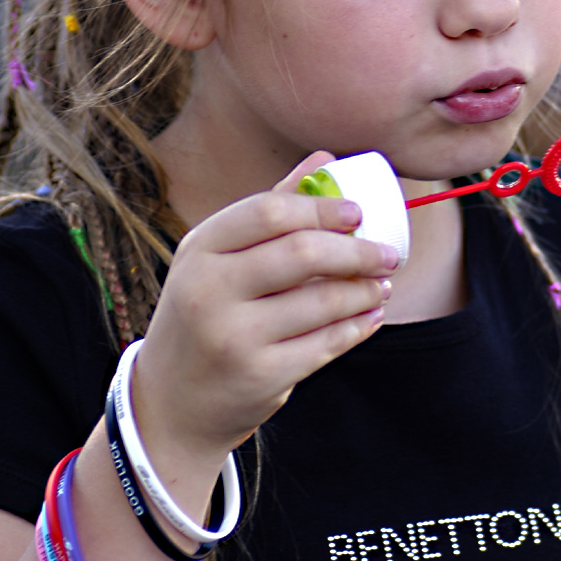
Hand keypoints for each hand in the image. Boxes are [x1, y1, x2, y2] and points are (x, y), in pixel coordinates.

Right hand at [132, 152, 399, 466]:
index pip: (269, 212)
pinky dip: (358, 326)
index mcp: (199, 250)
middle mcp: (208, 291)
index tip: (359, 213)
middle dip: (357, 251)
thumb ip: (271, 209)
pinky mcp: (260, 376)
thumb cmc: (206, 312)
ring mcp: (233, 337)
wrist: (171, 401)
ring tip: (381, 284)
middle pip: (302, 253)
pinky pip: (327, 344)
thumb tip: (324, 159)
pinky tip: (371, 315)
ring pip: (323, 302)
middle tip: (388, 253)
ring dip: (365, 291)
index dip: (322, 208)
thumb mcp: (219, 259)